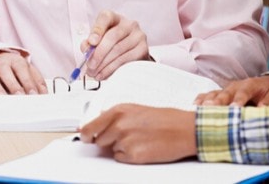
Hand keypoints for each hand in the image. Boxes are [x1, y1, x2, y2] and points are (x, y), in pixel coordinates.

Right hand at [0, 51, 47, 95]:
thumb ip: (38, 82)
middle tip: (20, 98)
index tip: (33, 94)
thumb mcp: (29, 70)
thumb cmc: (16, 68)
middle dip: (13, 86)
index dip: (28, 83)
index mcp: (15, 60)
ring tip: (5, 101)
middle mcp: (1, 63)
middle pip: (6, 73)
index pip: (22, 70)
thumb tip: (44, 94)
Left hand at [80, 104, 195, 163]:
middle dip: (108, 141)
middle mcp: (119, 124)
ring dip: (120, 148)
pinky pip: (121, 159)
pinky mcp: (133, 155)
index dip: (86, 133)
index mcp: (118, 111)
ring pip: (111, 150)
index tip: (84, 137)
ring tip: (139, 140)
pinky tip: (143, 148)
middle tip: (125, 137)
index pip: (90, 125)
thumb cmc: (164, 119)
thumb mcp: (135, 109)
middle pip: (99, 140)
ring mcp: (125, 140)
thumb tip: (99, 122)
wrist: (184, 129)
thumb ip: (116, 115)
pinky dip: (129, 157)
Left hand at [82, 10, 149, 79]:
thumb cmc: (110, 44)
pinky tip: (104, 74)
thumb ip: (89, 43)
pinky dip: (112, 69)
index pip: (106, 17)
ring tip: (94, 73)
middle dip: (99, 53)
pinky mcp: (143, 49)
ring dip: (104, 64)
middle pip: (112, 37)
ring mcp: (138, 36)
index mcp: (114, 18)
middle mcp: (129, 24)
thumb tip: (86, 48)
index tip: (91, 42)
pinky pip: (126, 60)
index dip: (97, 29)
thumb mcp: (98, 40)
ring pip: (119, 50)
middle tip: (90, 65)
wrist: (130, 52)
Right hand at [195, 75, 268, 106]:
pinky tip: (194, 106)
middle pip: (224, 94)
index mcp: (250, 85)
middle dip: (216, 101)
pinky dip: (200, 100)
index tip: (234, 109)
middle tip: (209, 107)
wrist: (266, 84)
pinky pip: (208, 95)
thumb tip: (262, 110)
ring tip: (197, 108)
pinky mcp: (219, 94)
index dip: (238, 100)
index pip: (243, 93)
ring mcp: (225, 89)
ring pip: (214, 94)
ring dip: (206, 101)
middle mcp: (234, 86)